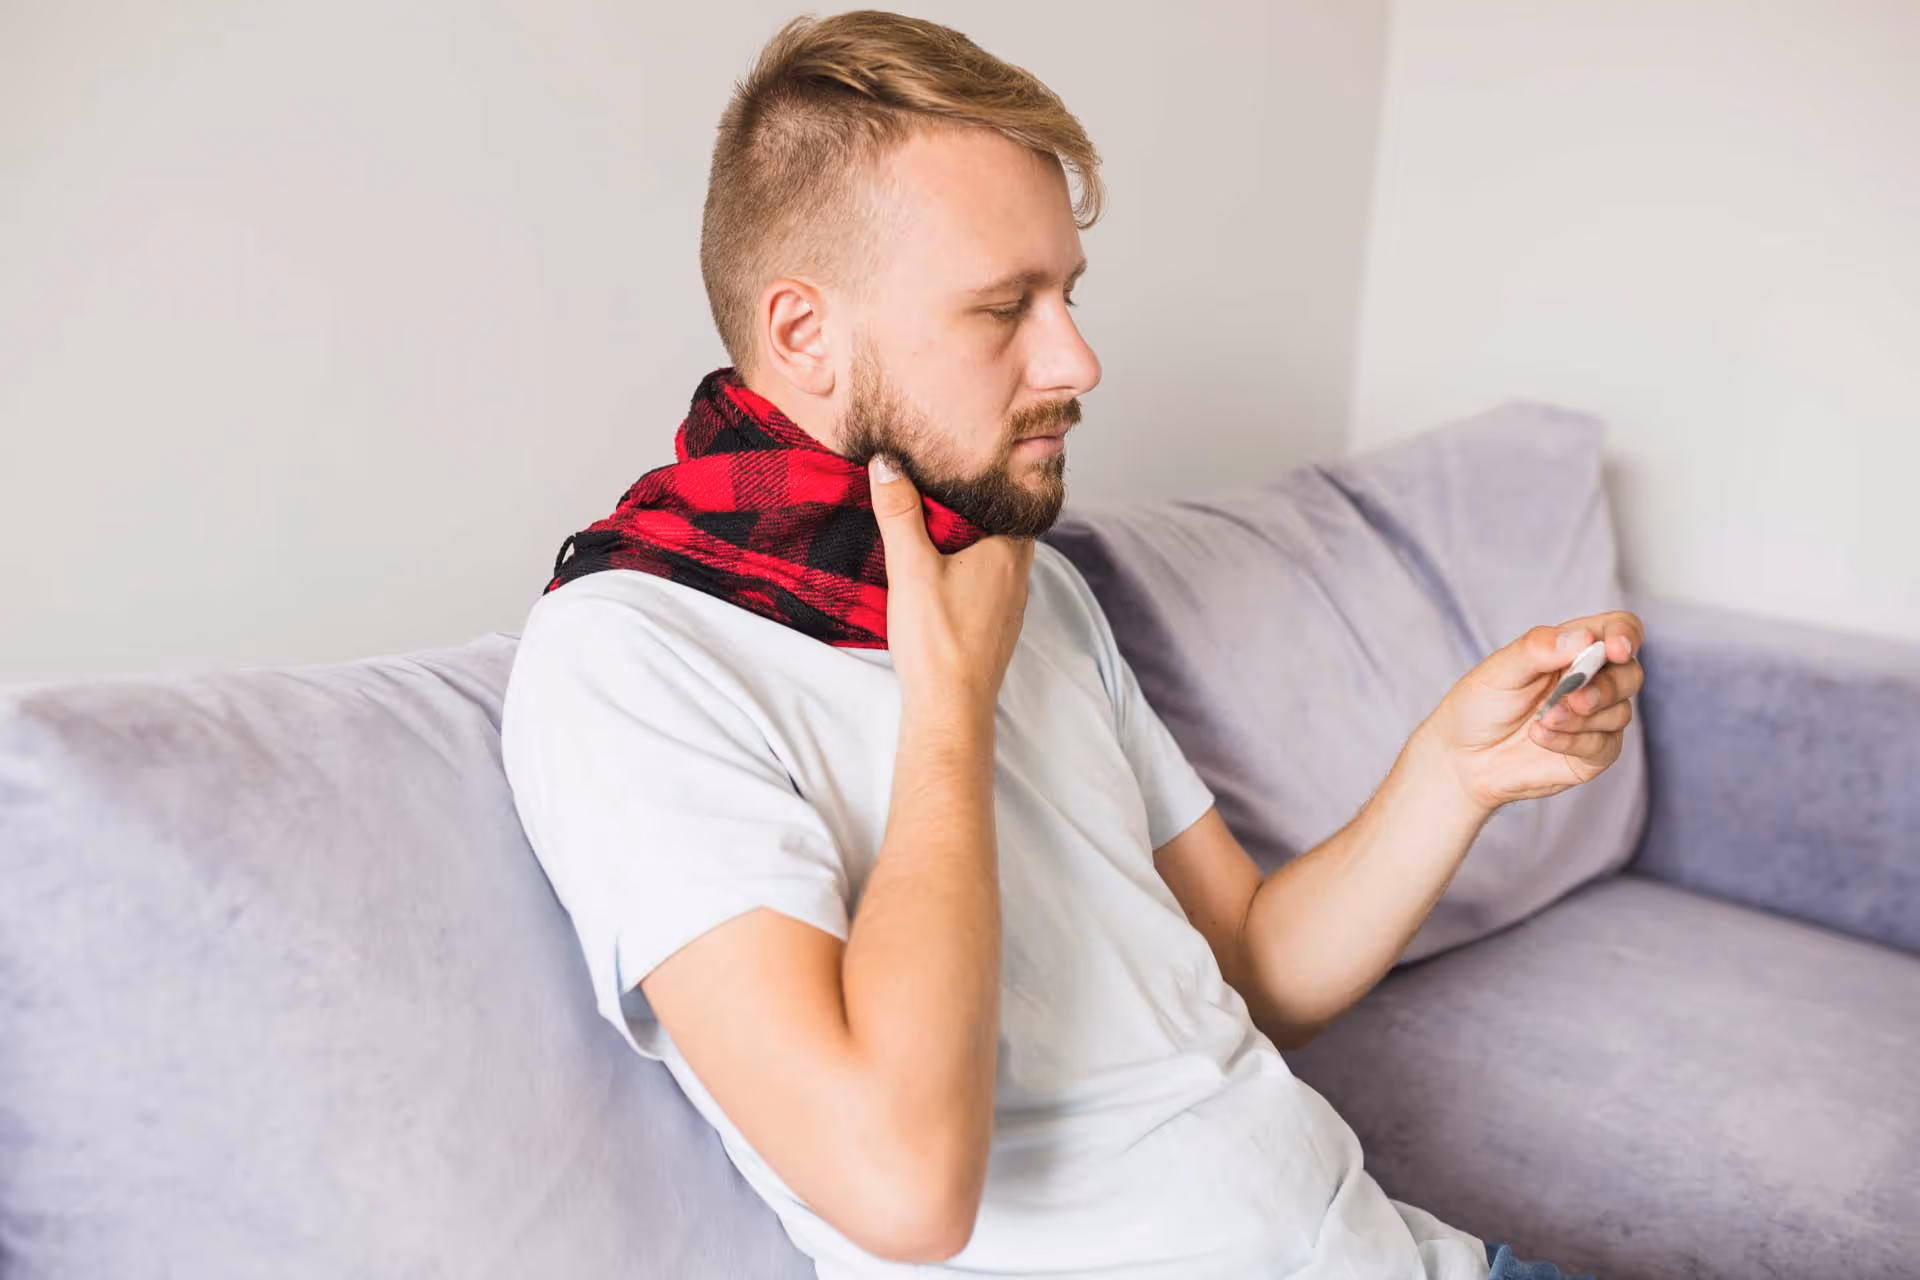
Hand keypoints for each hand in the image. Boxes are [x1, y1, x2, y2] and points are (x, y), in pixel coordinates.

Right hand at [867, 453, 1034, 712]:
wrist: (951, 707)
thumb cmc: (937, 640)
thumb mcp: (911, 568)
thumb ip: (900, 513)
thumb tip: (887, 463)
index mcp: (1008, 549)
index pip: (1006, 497)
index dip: (984, 477)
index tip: (957, 460)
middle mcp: (1020, 573)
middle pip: (1001, 524)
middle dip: (975, 508)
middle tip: (941, 486)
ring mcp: (1013, 602)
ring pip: (997, 555)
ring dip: (973, 540)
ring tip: (939, 523)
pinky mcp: (999, 625)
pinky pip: (990, 582)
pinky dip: (972, 568)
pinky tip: (947, 571)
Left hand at [1418, 613, 1645, 813]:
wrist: (1463, 757)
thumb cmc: (1481, 704)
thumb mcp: (1500, 669)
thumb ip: (1538, 649)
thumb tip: (1585, 637)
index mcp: (1573, 648)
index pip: (1619, 629)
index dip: (1624, 634)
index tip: (1615, 649)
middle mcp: (1592, 681)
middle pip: (1630, 673)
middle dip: (1607, 686)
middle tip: (1574, 697)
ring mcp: (1595, 718)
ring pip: (1620, 712)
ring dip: (1582, 718)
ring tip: (1543, 720)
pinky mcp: (1592, 753)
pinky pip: (1602, 746)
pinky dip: (1572, 741)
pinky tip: (1540, 737)